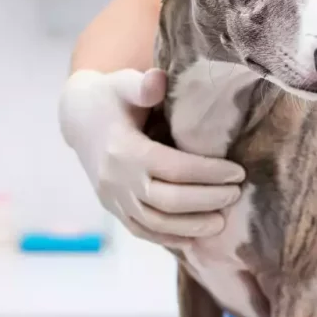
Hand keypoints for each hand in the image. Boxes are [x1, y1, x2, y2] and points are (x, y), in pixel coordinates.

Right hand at [58, 68, 244, 247]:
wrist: (78, 118)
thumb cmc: (112, 97)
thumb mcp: (124, 83)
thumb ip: (143, 84)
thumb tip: (159, 79)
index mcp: (124, 149)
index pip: (173, 168)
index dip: (208, 173)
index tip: (238, 172)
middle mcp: (117, 179)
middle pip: (167, 201)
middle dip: (207, 200)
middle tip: (236, 194)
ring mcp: (112, 198)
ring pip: (155, 223)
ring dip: (191, 226)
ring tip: (222, 221)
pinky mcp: (112, 208)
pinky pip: (141, 231)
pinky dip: (168, 237)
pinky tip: (194, 236)